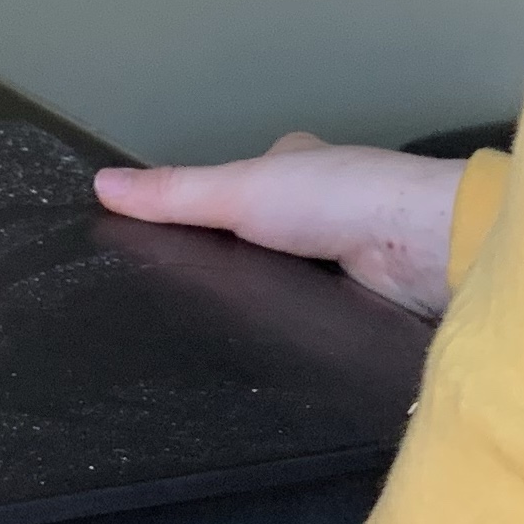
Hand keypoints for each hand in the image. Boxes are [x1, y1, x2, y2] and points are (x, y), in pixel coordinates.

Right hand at [92, 135, 464, 315]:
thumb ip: (174, 194)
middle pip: (262, 243)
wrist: (423, 250)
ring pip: (287, 287)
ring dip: (263, 306)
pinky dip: (294, 332)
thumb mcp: (239, 190)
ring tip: (211, 342)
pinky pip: (314, 320)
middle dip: (233, 269)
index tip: (163, 248)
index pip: (241, 189)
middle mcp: (329, 209)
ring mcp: (351, 259)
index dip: (207, 215)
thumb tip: (100, 183)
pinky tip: (267, 356)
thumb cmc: (338, 199)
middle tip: (181, 305)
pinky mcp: (365, 306)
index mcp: (300, 166)